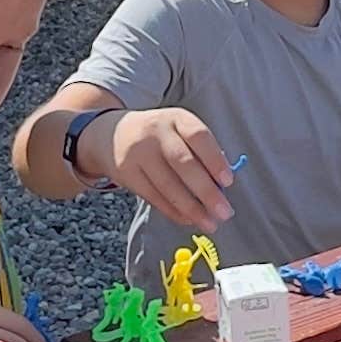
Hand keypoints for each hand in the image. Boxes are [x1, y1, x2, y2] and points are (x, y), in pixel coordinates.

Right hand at [105, 107, 236, 228]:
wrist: (112, 134)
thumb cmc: (160, 136)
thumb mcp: (179, 131)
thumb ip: (200, 153)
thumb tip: (221, 187)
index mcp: (177, 118)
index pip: (199, 136)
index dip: (214, 159)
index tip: (228, 181)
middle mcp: (156, 132)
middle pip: (183, 163)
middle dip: (206, 191)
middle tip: (224, 212)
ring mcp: (138, 152)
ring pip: (168, 185)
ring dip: (191, 208)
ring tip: (209, 223)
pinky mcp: (127, 173)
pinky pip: (153, 196)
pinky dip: (173, 211)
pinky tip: (188, 220)